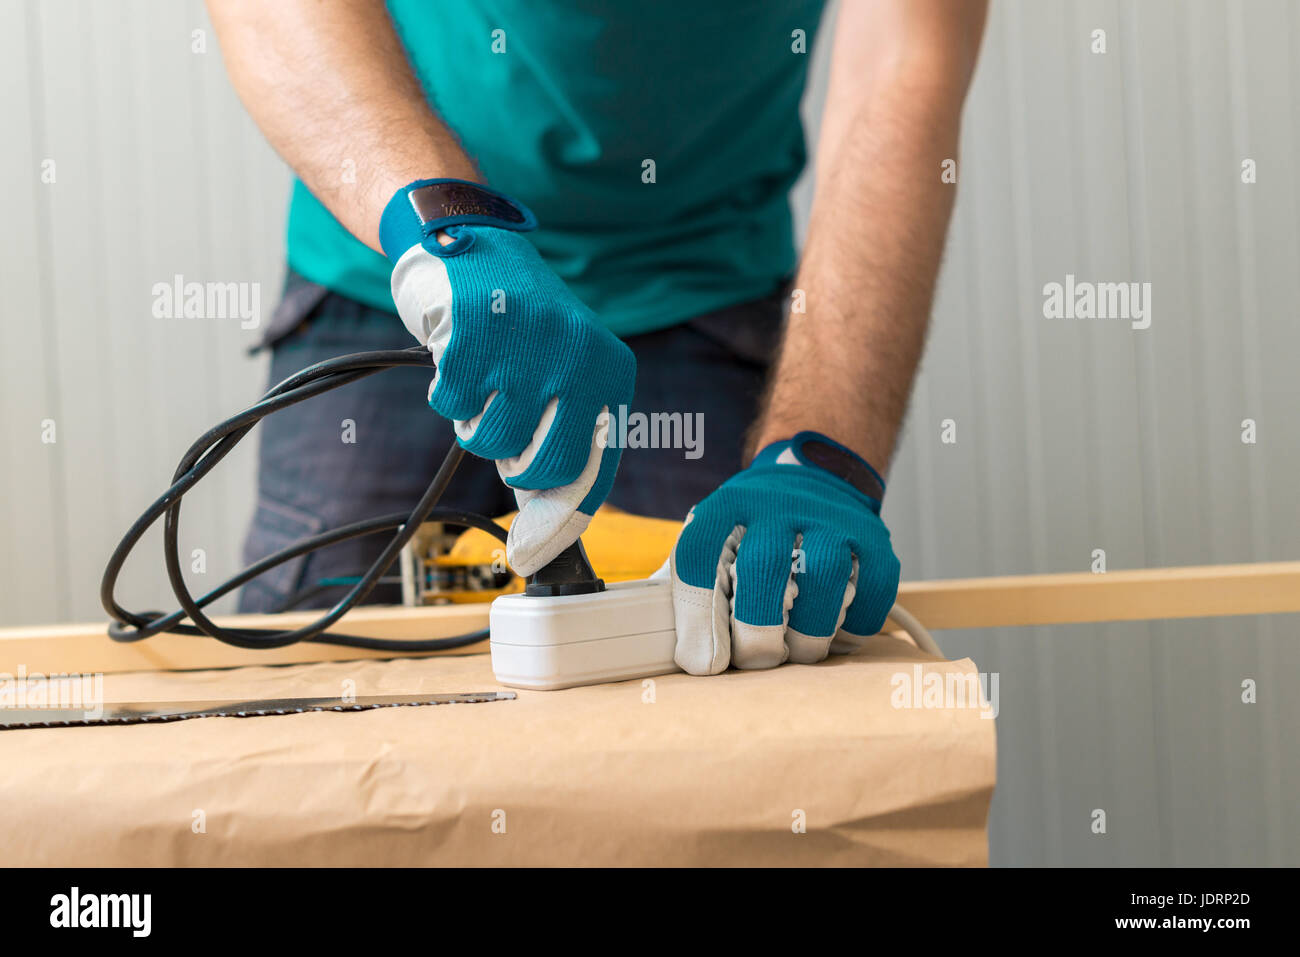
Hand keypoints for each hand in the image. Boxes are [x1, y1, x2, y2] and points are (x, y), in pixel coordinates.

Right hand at [380, 179, 634, 575]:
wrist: (473, 240)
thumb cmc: (521, 327)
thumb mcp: (562, 374)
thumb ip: (560, 441)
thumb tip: (543, 540)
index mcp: (611, 373)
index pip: (591, 469)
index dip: (560, 518)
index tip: (533, 555)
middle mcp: (579, 357)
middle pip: (540, 466)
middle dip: (513, 460)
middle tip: (505, 425)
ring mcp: (528, 344)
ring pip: (488, 439)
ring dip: (474, 419)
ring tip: (485, 378)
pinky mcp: (477, 330)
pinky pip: (450, 402)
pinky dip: (446, 389)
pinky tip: (460, 354)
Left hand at [669, 432, 899, 673]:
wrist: (817, 474)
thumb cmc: (757, 525)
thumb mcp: (718, 534)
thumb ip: (700, 582)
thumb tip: (688, 652)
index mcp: (728, 504)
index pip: (700, 554)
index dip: (698, 614)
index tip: (702, 660)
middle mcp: (778, 504)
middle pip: (764, 567)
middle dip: (757, 630)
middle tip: (754, 660)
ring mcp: (831, 518)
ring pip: (824, 577)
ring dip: (809, 632)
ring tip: (797, 653)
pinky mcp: (873, 538)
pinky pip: (872, 589)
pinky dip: (856, 625)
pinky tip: (836, 635)